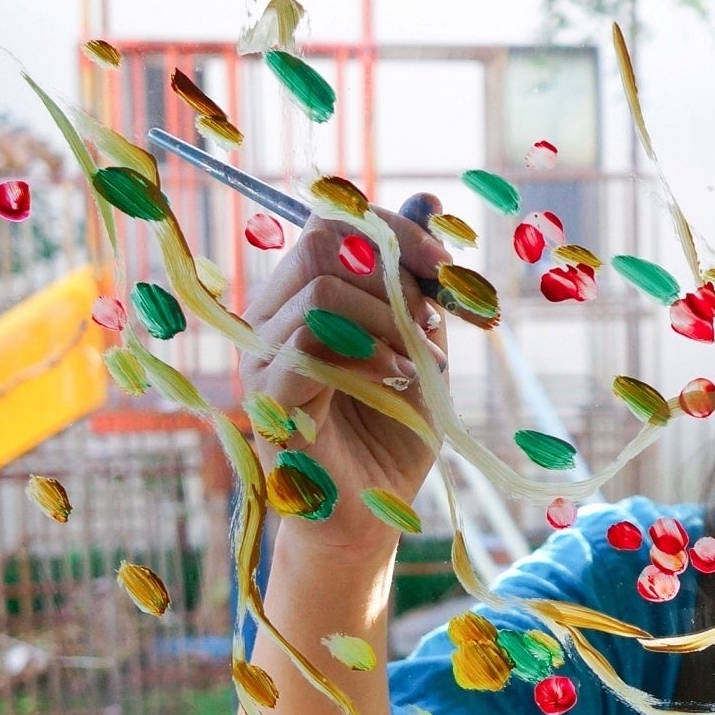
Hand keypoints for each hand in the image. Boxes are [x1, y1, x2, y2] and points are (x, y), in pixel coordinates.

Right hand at [239, 192, 451, 554]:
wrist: (374, 514)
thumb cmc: (392, 429)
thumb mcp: (420, 342)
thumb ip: (417, 279)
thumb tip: (430, 200)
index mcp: (303, 296)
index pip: (336, 222)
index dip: (400, 232)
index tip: (453, 270)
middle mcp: (272, 318)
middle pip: (323, 240)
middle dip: (395, 270)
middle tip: (433, 321)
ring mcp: (261, 360)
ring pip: (319, 289)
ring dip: (387, 317)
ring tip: (416, 361)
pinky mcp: (268, 404)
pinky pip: (304, 349)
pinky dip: (366, 354)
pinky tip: (398, 379)